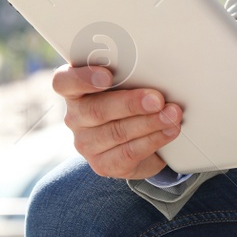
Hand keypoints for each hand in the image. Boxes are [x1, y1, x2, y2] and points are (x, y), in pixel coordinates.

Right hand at [52, 64, 182, 179]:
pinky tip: (169, 131)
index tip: (107, 76)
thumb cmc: (128, 100)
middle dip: (130, 104)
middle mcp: (75, 117)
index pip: (64, 82)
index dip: (83, 78)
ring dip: (149, 123)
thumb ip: (130, 74)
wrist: (135, 139)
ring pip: (116, 133)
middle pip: (96, 110)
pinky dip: (153, 140)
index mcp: (74, 90)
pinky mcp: (102, 165)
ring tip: (171, 115)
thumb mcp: (126, 82)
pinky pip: (128, 153)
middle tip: (157, 99)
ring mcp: (86, 143)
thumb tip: (156, 71)